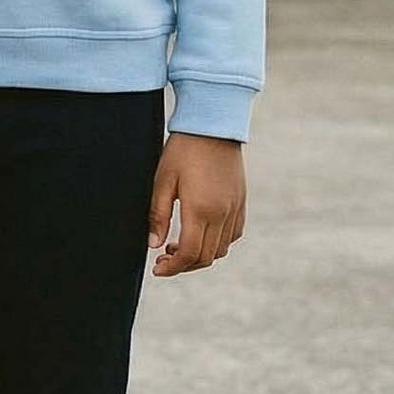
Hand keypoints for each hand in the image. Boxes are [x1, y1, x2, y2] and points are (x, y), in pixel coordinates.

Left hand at [149, 132, 246, 276]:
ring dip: (200, 255)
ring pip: (221, 249)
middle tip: (163, 259)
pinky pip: (233, 235)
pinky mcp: (241, 202)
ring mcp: (235, 209)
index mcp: (201, 210)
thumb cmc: (183, 149)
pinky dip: (217, 242)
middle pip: (206, 257)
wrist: (213, 124)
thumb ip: (158, 214)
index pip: (189, 254)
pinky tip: (201, 232)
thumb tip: (153, 244)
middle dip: (183, 265)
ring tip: (178, 244)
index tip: (157, 268)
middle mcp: (222, 214)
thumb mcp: (163, 179)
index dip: (172, 267)